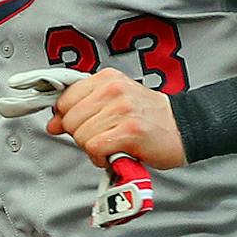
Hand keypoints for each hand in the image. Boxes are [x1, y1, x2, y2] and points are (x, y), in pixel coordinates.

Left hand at [1, 67, 185, 169]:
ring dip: (93, 148)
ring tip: (112, 145)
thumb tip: (52, 124)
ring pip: (81, 136)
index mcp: (107, 78)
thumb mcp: (113, 104)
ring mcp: (122, 109)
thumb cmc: (147, 118)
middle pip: (70, 120)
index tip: (82, 126)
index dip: (68, 118)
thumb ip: (81, 110)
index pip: (65, 99)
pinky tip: (114, 154)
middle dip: (81, 135)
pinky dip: (100, 158)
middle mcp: (114, 89)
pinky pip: (94, 148)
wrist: (184, 128)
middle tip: (103, 137)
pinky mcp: (129, 131)